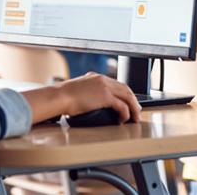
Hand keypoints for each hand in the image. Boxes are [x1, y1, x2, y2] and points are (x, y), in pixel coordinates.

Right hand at [22, 72, 140, 124]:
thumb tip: (90, 102)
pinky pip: (122, 106)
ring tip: (134, 117)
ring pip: (128, 96)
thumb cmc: (63, 96)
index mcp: (96, 77)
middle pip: (126, 89)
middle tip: (136, 111)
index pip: (117, 84)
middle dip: (133, 101)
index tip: (128, 102)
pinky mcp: (105, 96)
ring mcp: (105, 86)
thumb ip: (87, 92)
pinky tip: (122, 120)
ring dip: (133, 108)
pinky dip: (125, 114)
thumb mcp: (78, 90)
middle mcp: (102, 79)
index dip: (125, 94)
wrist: (59, 96)